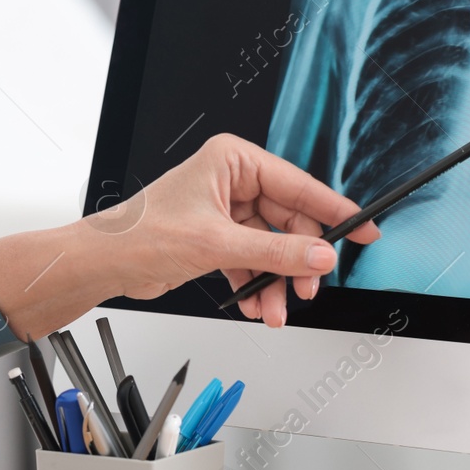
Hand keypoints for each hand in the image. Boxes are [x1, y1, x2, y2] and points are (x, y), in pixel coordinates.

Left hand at [0, 135, 379, 335]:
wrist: (105, 264)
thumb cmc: (140, 235)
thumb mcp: (218, 244)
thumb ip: (276, 251)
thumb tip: (319, 255)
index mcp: (233, 161)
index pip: (297, 185)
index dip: (334, 210)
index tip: (364, 228)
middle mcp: (232, 181)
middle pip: (289, 222)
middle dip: (297, 261)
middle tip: (308, 288)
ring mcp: (226, 211)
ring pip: (273, 247)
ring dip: (277, 281)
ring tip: (274, 308)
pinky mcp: (218, 238)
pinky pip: (254, 261)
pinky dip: (257, 284)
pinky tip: (253, 304)